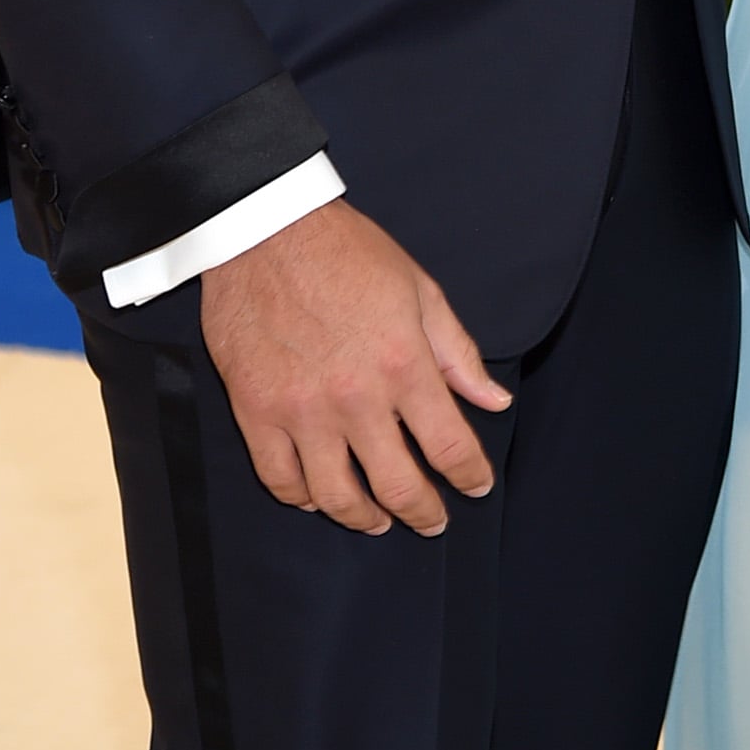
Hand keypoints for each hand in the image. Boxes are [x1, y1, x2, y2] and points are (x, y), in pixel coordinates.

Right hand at [201, 197, 511, 535]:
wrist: (266, 229)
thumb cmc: (346, 252)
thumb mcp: (419, 289)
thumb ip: (458, 352)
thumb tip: (493, 400)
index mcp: (403, 362)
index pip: (449, 444)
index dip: (469, 475)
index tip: (476, 486)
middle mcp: (354, 396)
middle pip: (397, 484)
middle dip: (423, 512)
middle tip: (432, 520)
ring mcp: (301, 409)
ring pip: (335, 495)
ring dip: (363, 518)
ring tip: (378, 520)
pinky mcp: (256, 410)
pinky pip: (279, 478)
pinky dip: (302, 497)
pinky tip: (318, 496)